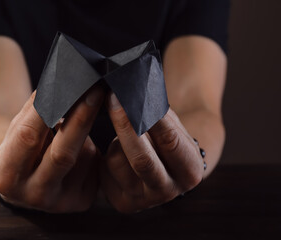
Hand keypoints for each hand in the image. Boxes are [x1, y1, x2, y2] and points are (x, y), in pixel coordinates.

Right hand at [0, 85, 103, 212]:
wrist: (24, 184)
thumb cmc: (19, 149)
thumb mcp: (16, 129)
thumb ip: (35, 110)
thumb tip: (62, 82)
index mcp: (8, 177)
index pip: (28, 137)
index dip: (47, 110)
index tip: (66, 86)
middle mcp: (34, 195)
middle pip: (63, 154)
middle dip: (81, 119)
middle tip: (95, 92)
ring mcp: (60, 203)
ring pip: (84, 157)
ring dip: (83, 135)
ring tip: (71, 131)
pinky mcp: (81, 202)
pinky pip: (95, 166)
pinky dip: (90, 150)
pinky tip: (79, 151)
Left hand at [100, 92, 203, 212]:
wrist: (162, 167)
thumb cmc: (166, 138)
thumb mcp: (171, 126)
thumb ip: (157, 113)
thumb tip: (132, 92)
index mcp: (189, 171)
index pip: (169, 140)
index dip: (150, 117)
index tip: (133, 94)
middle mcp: (168, 191)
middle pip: (142, 159)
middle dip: (125, 125)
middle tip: (112, 99)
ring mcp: (144, 200)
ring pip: (118, 162)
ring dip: (116, 139)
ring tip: (125, 134)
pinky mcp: (123, 202)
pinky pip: (106, 170)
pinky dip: (108, 153)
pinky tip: (118, 152)